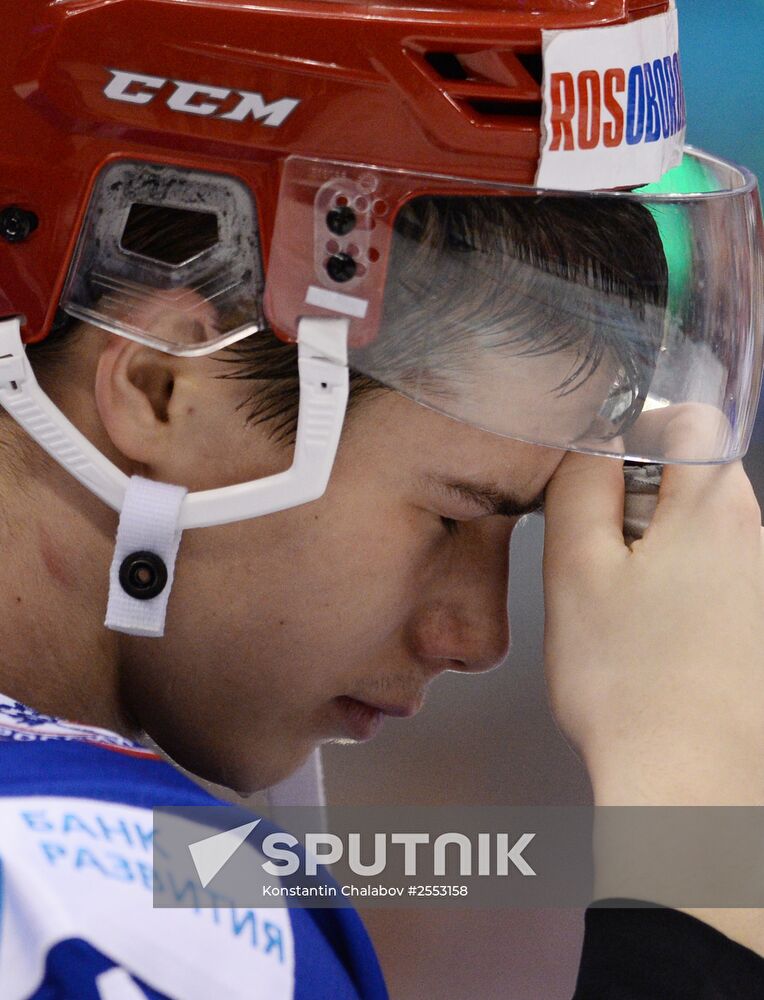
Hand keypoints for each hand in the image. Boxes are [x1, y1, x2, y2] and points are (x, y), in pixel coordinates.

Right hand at [542, 450, 763, 806]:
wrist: (689, 781)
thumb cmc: (630, 683)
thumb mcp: (576, 567)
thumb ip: (581, 486)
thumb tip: (592, 445)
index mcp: (714, 508)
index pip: (692, 415)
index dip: (638, 428)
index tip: (601, 471)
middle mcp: (755, 538)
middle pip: (694, 474)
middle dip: (638, 498)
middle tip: (593, 553)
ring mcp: (761, 584)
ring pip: (698, 530)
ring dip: (652, 548)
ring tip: (616, 607)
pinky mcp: (757, 625)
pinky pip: (712, 577)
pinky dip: (673, 588)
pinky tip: (645, 639)